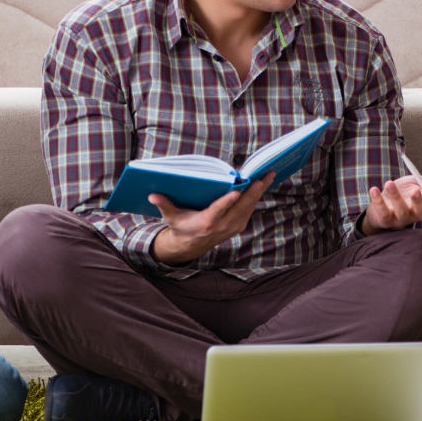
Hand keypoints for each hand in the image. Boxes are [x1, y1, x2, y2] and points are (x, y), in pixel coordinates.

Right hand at [149, 173, 273, 264]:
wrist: (190, 245)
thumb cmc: (181, 226)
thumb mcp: (171, 217)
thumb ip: (164, 205)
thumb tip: (151, 195)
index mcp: (207, 222)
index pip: (219, 210)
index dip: (228, 201)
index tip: (237, 190)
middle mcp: (223, 225)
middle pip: (241, 206)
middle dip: (253, 190)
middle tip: (264, 176)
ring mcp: (233, 226)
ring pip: (249, 206)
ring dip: (260, 191)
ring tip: (269, 175)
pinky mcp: (239, 225)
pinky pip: (250, 209)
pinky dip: (257, 196)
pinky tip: (263, 183)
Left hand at [362, 175, 421, 234]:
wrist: (382, 201)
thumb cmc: (402, 192)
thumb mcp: (416, 183)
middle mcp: (414, 213)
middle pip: (419, 210)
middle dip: (418, 201)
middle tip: (415, 191)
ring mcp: (400, 219)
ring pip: (401, 211)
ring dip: (396, 197)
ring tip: (389, 183)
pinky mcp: (386, 221)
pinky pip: (383, 213)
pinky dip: (378, 201)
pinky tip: (374, 190)